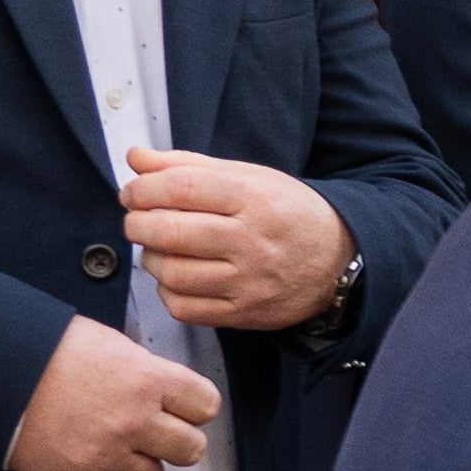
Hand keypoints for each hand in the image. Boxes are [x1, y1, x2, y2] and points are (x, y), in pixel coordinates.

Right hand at [8, 314, 221, 470]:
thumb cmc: (39, 346)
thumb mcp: (103, 340)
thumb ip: (138, 366)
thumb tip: (155, 381)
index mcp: (146, 378)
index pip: (205, 404)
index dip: (194, 406)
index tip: (182, 407)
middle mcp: (133, 420)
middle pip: (190, 449)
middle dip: (176, 441)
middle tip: (154, 433)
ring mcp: (104, 453)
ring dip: (138, 466)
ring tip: (116, 449)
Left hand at [121, 148, 356, 331]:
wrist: (338, 260)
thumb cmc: (287, 214)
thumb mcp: (248, 177)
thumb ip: (189, 166)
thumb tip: (136, 158)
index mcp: (253, 197)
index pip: (181, 188)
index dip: (144, 189)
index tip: (133, 193)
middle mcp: (252, 240)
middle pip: (169, 232)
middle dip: (137, 224)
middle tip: (137, 220)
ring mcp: (248, 281)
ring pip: (173, 274)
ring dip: (151, 259)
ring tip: (157, 249)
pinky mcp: (244, 313)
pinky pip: (185, 308)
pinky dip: (168, 292)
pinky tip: (176, 278)